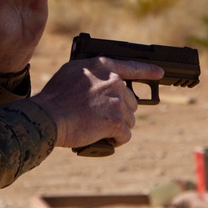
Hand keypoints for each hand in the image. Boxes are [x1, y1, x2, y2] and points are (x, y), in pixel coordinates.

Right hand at [29, 57, 164, 148]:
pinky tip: (104, 139)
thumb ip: (91, 75)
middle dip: (119, 112)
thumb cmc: (54, 97)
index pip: (131, 66)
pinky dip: (116, 140)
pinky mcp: (116, 121)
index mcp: (102, 66)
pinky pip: (125, 135)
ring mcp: (116, 100)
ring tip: (96, 127)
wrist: (48, 116)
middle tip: (99, 118)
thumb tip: (98, 84)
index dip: (147, 71)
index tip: (159, 73)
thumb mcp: (71, 73)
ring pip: (129, 120)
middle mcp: (113, 80)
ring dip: (116, 127)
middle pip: (131, 102)